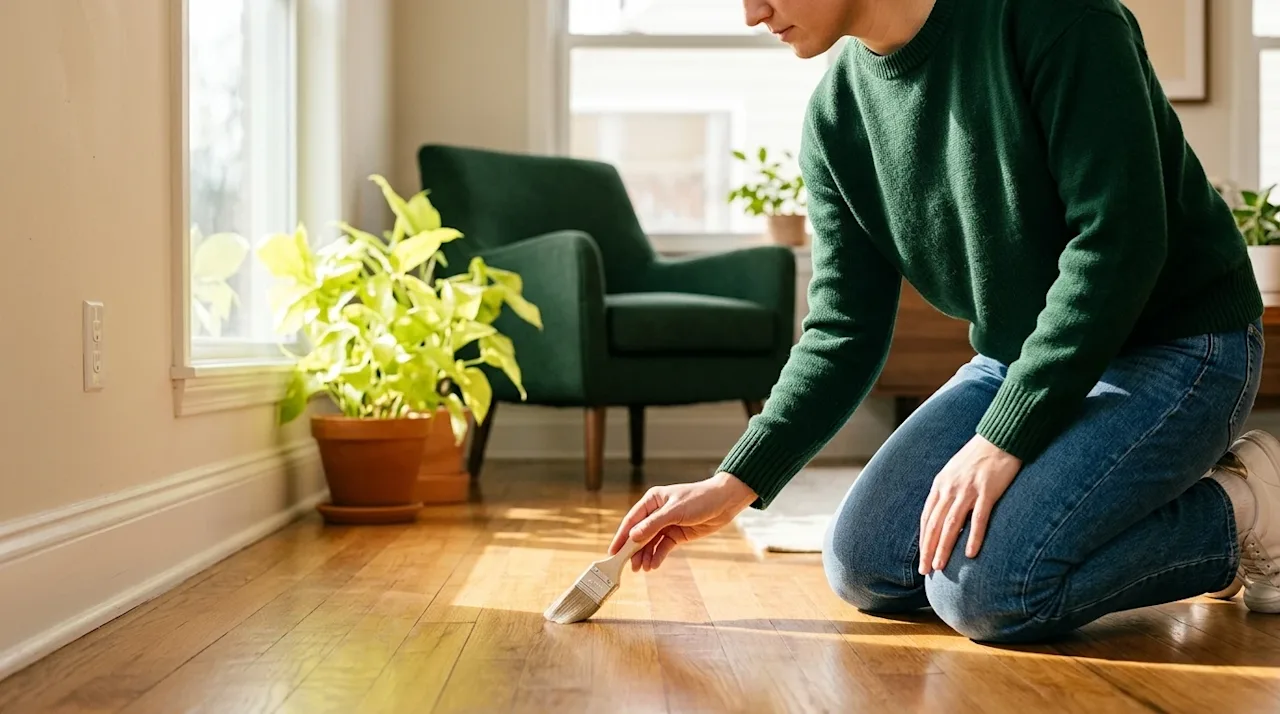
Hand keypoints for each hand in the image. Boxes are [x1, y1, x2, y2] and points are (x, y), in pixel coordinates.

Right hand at [608, 472, 758, 571]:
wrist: (724, 503)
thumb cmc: (700, 499)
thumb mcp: (675, 511)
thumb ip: (653, 524)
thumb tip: (633, 536)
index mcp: (652, 501)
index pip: (632, 520)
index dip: (621, 536)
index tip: (613, 551)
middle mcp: (656, 513)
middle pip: (639, 534)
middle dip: (633, 550)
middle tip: (627, 566)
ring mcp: (666, 525)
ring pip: (650, 543)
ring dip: (645, 556)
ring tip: (642, 569)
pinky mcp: (676, 535)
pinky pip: (663, 547)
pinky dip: (658, 556)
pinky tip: (653, 565)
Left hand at [919, 435, 1021, 574]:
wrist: (1000, 438)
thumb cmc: (977, 457)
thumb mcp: (954, 472)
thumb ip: (946, 491)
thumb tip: (941, 515)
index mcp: (940, 484)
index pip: (927, 518)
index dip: (923, 540)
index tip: (922, 559)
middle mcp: (950, 488)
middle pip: (934, 524)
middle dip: (928, 549)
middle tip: (925, 570)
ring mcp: (968, 490)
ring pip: (951, 524)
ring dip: (944, 547)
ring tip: (940, 566)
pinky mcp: (988, 491)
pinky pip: (979, 518)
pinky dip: (974, 537)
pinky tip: (970, 554)